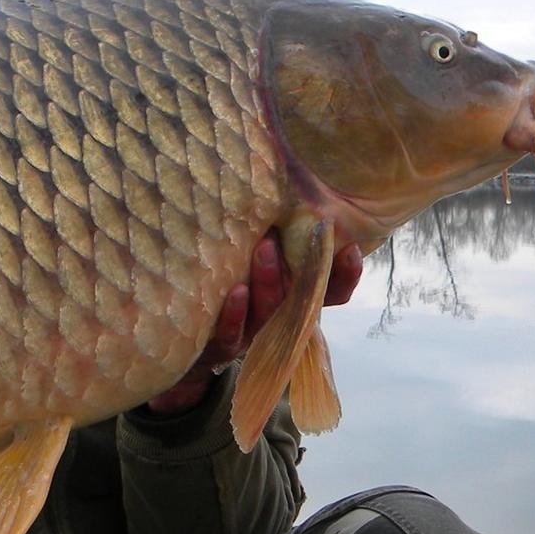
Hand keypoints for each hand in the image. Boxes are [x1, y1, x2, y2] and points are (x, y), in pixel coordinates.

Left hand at [145, 229, 363, 415]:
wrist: (184, 345)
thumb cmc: (223, 287)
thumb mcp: (251, 263)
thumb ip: (272, 238)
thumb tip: (282, 185)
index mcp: (291, 302)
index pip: (332, 293)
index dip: (345, 275)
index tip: (350, 248)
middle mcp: (276, 320)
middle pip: (301, 301)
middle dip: (306, 269)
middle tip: (302, 230)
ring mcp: (250, 336)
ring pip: (267, 315)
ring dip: (269, 281)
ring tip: (265, 247)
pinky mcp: (219, 348)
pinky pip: (230, 335)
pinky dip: (234, 315)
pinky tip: (235, 292)